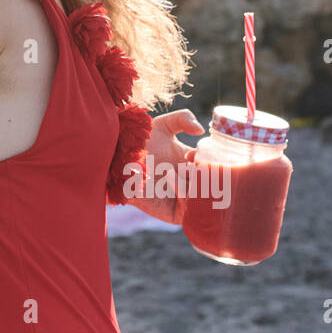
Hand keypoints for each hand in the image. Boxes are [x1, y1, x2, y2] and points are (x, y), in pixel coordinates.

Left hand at [135, 109, 203, 223]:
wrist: (117, 158)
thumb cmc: (139, 141)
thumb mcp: (163, 125)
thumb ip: (183, 119)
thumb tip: (201, 130)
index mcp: (193, 166)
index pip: (214, 170)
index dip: (208, 162)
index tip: (192, 152)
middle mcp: (190, 184)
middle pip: (211, 187)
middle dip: (205, 176)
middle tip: (191, 164)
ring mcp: (182, 201)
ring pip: (201, 200)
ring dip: (196, 185)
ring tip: (182, 170)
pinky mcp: (171, 214)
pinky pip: (188, 212)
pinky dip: (185, 198)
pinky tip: (173, 180)